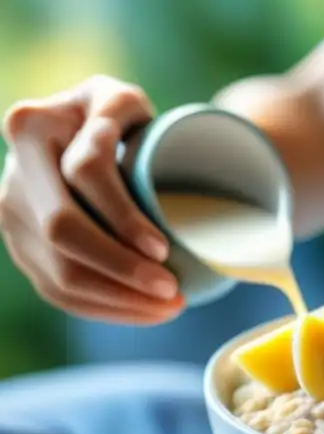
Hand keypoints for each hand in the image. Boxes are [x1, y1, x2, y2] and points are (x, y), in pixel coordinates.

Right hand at [0, 76, 182, 323]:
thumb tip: (131, 147)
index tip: (164, 248)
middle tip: (173, 291)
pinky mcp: (21, 247)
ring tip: (170, 307)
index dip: (124, 215)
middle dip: (121, 268)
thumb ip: (126, 108)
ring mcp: (11, 214)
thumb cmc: (115, 118)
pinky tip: (143, 310)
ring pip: (57, 272)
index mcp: (34, 124)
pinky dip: (105, 308)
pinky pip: (58, 291)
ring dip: (119, 299)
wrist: (79, 135)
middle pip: (63, 230)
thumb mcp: (122, 100)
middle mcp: (13, 171)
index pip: (84, 173)